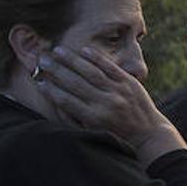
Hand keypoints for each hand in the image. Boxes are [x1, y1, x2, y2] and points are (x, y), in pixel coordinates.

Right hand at [36, 46, 186, 165]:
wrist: (148, 134)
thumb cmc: (117, 135)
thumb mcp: (95, 132)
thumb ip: (76, 118)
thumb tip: (55, 101)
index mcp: (94, 118)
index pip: (67, 100)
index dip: (51, 90)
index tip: (38, 81)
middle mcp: (105, 103)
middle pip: (75, 83)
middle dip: (56, 70)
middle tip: (41, 60)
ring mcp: (118, 91)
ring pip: (90, 72)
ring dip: (72, 60)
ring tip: (56, 51)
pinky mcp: (129, 82)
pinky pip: (109, 67)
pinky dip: (96, 58)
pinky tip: (83, 50)